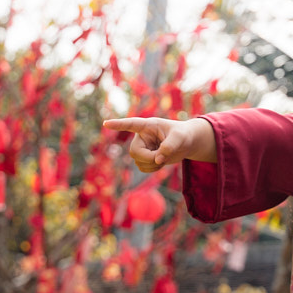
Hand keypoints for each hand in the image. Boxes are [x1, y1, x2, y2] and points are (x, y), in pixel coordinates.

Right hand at [101, 116, 216, 170]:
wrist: (187, 143)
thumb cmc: (183, 135)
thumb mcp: (180, 138)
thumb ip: (170, 146)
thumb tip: (157, 159)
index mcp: (148, 125)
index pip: (131, 124)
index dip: (118, 124)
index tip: (105, 123)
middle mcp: (142, 136)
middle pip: (135, 152)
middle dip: (148, 158)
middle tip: (162, 158)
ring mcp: (142, 147)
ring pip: (138, 161)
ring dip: (153, 164)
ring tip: (164, 158)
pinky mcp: (145, 157)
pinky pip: (142, 167)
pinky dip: (152, 169)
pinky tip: (160, 163)